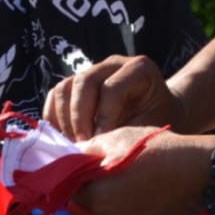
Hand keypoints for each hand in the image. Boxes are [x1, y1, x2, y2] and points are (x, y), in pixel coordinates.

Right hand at [43, 54, 184, 139]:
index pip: (112, 88)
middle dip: (79, 118)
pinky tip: (63, 139)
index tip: (102, 142)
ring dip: (64, 119)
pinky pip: (56, 95)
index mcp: (140, 68)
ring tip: (73, 145)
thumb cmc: (159, 122)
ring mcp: (93, 71)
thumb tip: (92, 150)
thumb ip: (125, 134)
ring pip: (65, 88)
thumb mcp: (152, 128)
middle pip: (84, 82)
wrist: (160, 114)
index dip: (104, 118)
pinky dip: (54, 118)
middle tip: (82, 146)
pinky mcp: (77, 83)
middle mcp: (114, 64)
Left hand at [73, 128, 211, 214]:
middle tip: (103, 177)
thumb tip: (68, 155)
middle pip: (83, 211)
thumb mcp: (118, 138)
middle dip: (87, 195)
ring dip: (105, 207)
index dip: (72, 180)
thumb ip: (86, 149)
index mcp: (96, 197)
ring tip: (123, 186)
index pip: (68, 193)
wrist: (200, 171)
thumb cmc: (158, 150)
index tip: (82, 169)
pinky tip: (140, 199)